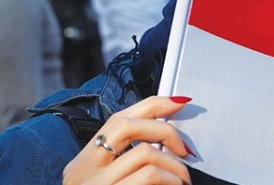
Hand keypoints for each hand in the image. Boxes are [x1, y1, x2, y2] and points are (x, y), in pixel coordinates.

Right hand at [62, 96, 193, 184]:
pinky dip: (171, 181)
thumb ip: (126, 162)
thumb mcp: (108, 183)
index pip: (118, 119)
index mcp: (82, 163)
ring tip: (184, 180)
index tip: (181, 101)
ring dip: (175, 165)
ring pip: (145, 154)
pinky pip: (148, 177)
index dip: (152, 105)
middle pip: (128, 126)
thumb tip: (168, 140)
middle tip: (187, 150)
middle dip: (165, 130)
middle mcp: (82, 172)